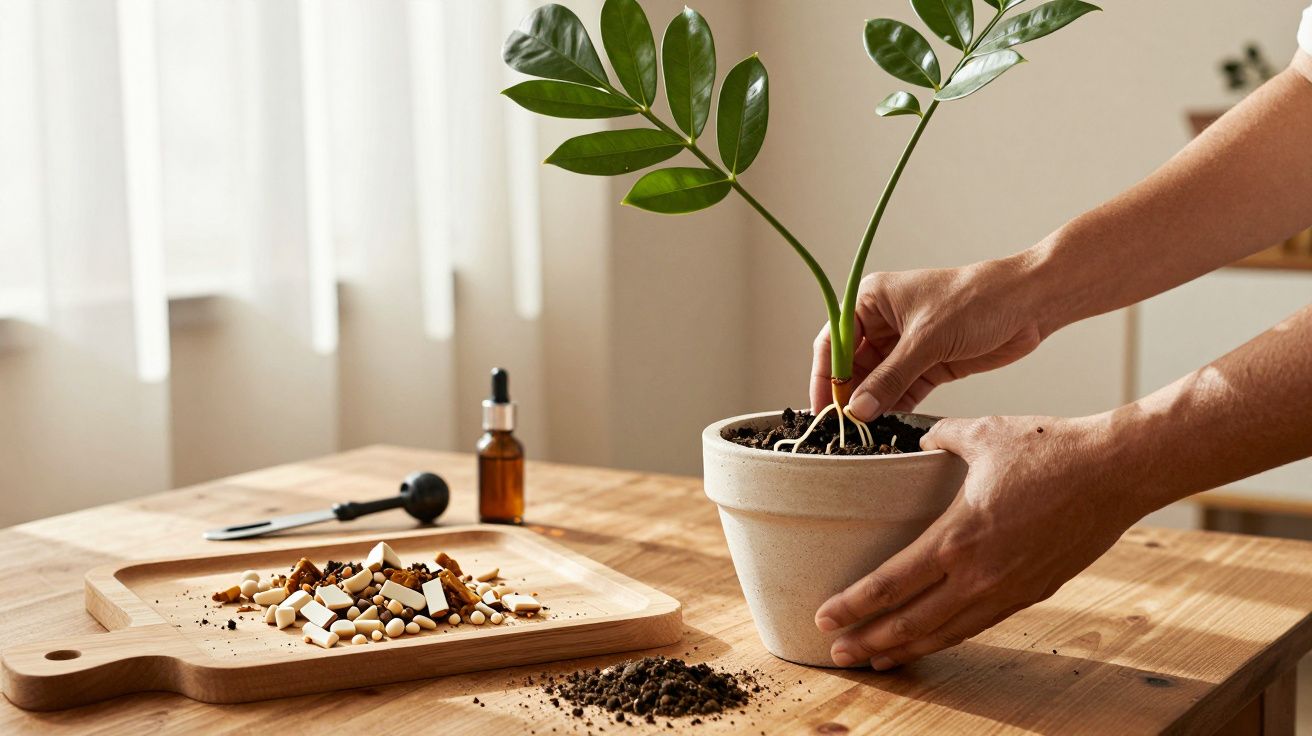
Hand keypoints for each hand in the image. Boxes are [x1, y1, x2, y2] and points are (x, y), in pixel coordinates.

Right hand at [810, 257, 1046, 417]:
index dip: (824, 376)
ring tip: (863, 434)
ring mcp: (907, 345)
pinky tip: (888, 428)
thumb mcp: (926, 340)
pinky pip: (902, 391)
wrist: (1029, 303)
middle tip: (842, 428)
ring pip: (877, 382)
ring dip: (872, 406)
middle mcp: (883, 322)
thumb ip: (890, 377)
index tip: (821, 408)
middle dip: (848, 396)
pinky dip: (895, 408)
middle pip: (852, 366)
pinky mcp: (929, 364)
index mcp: (872, 301)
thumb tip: (858, 410)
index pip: (833, 341)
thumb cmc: (976, 300)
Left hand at [813, 413, 1145, 669]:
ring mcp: (1006, 589)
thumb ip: (940, 438)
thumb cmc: (1049, 450)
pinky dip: (947, 637)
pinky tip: (931, 639)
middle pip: (910, 621)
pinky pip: (978, 624)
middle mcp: (978, 574)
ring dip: (906, 648)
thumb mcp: (982, 434)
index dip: (853, 605)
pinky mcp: (1031, 592)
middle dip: (868, 640)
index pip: (889, 584)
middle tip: (835, 651)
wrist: (1115, 472)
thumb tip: (922, 436)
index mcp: (956, 537)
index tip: (824, 617)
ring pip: (945, 632)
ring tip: (875, 659)